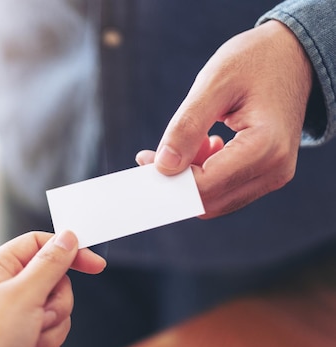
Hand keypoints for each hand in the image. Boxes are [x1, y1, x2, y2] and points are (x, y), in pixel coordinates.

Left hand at [0, 230, 105, 346]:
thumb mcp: (25, 293)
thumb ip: (51, 263)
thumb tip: (67, 238)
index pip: (40, 245)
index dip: (68, 252)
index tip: (94, 265)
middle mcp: (5, 290)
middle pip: (55, 284)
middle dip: (55, 307)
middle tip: (39, 316)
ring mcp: (14, 318)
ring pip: (57, 316)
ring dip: (49, 334)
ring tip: (27, 343)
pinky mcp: (22, 344)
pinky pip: (52, 343)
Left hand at [136, 20, 312, 217]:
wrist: (292, 54)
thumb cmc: (254, 60)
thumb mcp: (214, 83)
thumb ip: (187, 126)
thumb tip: (163, 166)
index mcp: (265, 146)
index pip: (205, 185)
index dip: (169, 178)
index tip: (144, 159)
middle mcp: (275, 169)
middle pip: (209, 201)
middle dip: (176, 183)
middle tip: (153, 155)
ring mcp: (274, 175)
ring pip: (215, 201)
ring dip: (190, 179)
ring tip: (187, 141)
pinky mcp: (267, 174)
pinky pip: (226, 191)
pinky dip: (205, 176)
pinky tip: (203, 146)